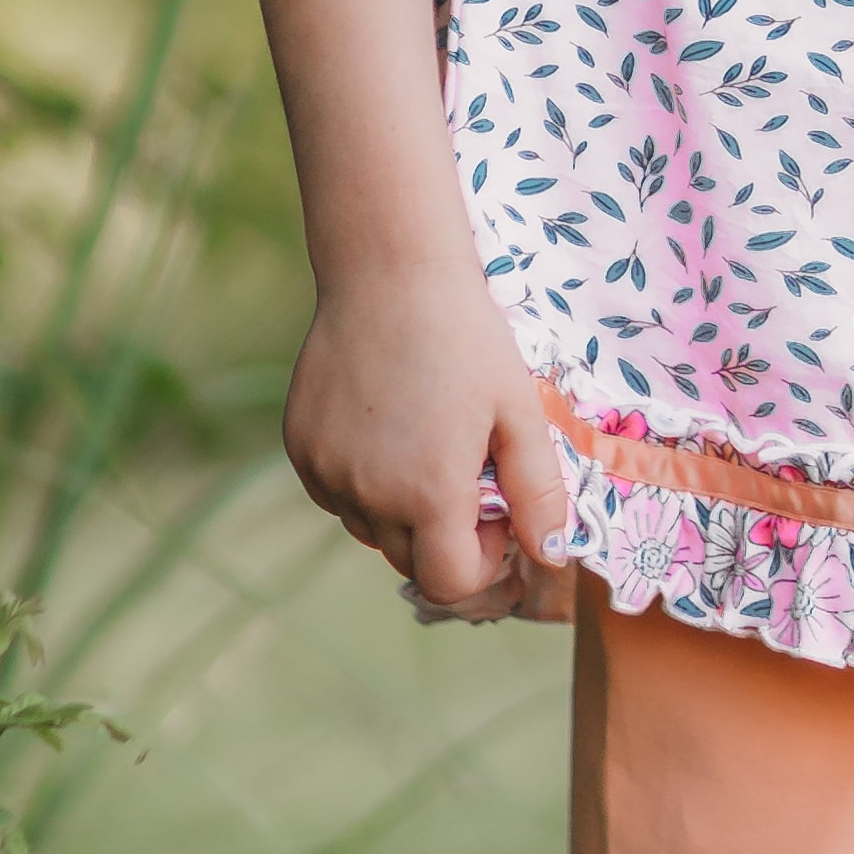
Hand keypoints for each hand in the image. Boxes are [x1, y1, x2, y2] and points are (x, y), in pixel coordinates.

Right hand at [282, 261, 565, 621]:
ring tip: (427, 440)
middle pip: (409, 559)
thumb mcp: (518, 411)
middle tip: (468, 471)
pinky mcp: (300, 448)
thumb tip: (553, 556)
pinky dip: (364, 482)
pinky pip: (337, 493)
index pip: (449, 582)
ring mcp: (325, 472)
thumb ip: (539, 493)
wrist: (389, 272)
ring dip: (402, 510)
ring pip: (370, 528)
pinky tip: (386, 427)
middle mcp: (367, 494)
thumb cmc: (465, 337)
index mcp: (427, 493)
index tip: (497, 512)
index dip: (483, 561)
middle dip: (446, 535)